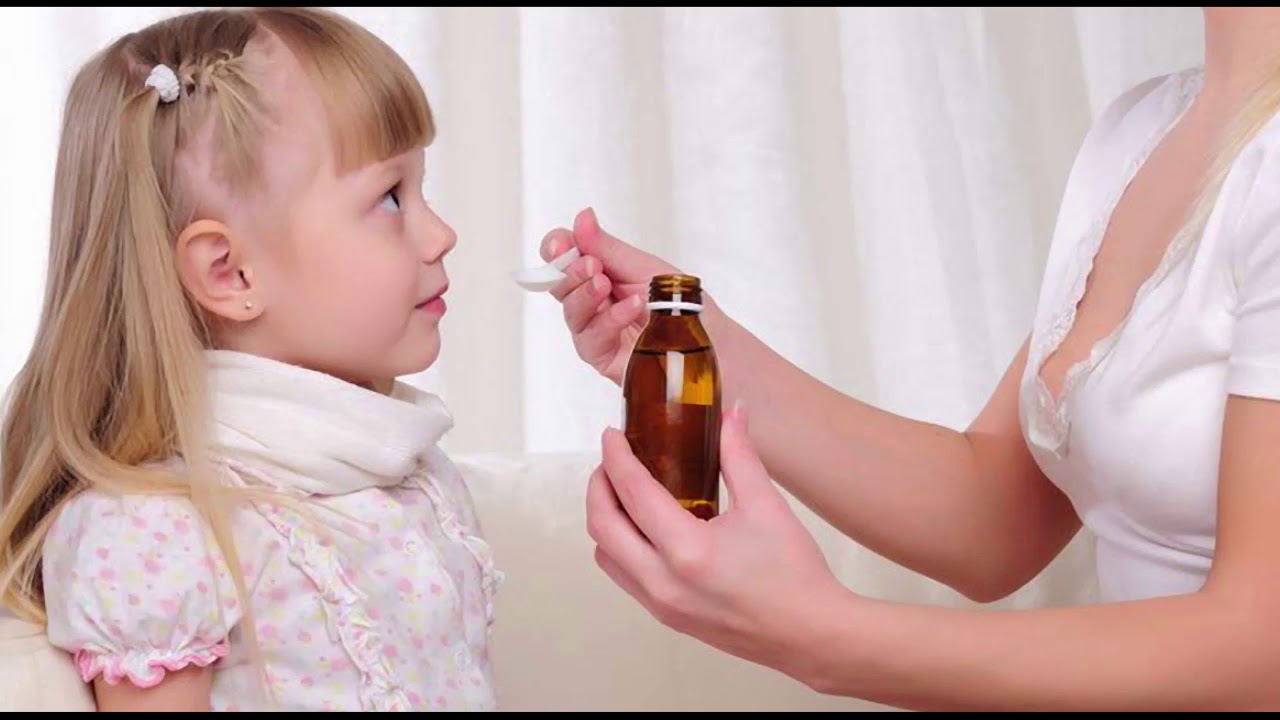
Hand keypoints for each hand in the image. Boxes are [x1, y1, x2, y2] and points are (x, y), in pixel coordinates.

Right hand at [540, 208, 681, 383]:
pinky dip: (609, 320)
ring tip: (606, 284)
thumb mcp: (646, 268)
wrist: (713, 341)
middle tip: (592, 265)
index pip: (565, 259)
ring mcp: (598, 331)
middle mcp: (596, 303)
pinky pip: (591, 340)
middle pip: (560, 286)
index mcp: (602, 275)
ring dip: (585, 295)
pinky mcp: (605, 359)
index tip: (561, 243)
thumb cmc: (685, 305)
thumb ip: (609, 249)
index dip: (556, 249)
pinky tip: (630, 309)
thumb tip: (582, 218)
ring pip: (571, 314)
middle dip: (570, 272)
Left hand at [585, 405, 847, 682]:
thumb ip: (739, 455)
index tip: (612, 435)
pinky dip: (621, 546)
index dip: (617, 458)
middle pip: (602, 526)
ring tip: (624, 492)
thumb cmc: (794, 574)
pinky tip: (645, 528)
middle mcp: (663, 581)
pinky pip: (624, 577)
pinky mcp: (667, 616)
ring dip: (605, 520)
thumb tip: (731, 414)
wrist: (810, 634)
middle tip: (612, 460)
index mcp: (687, 550)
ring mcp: (661, 604)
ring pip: (606, 556)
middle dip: (598, 486)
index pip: (633, 493)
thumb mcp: (766, 506)